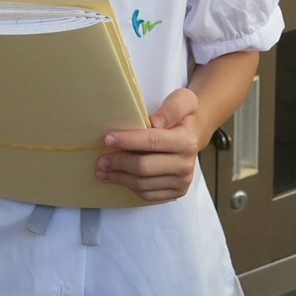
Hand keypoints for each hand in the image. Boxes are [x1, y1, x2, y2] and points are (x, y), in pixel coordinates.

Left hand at [98, 87, 208, 202]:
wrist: (194, 134)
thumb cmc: (183, 116)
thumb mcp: (183, 100)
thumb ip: (172, 108)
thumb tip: (156, 122)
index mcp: (186, 141)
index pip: (152, 142)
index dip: (128, 141)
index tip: (107, 139)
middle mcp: (185, 165)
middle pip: (144, 167)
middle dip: (119, 163)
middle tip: (100, 160)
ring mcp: (182, 182)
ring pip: (143, 184)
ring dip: (119, 178)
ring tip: (102, 171)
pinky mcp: (176, 192)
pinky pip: (148, 195)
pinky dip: (129, 187)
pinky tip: (118, 178)